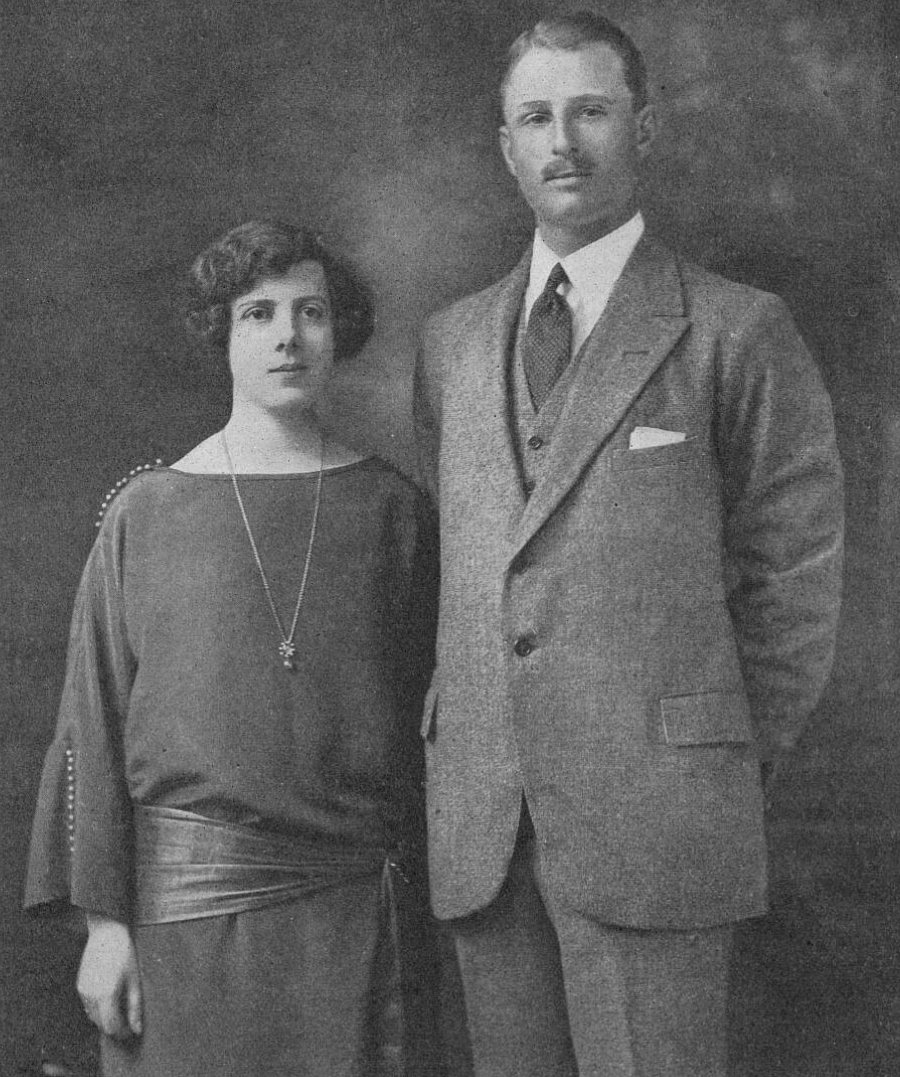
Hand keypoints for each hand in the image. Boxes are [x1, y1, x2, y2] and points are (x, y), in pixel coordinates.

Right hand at [76, 915, 142, 1038]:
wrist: (107, 932)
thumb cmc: (125, 954)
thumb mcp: (135, 980)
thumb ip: (135, 1007)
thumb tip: (137, 1029)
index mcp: (106, 995)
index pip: (111, 1026)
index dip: (122, 1032)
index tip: (131, 1030)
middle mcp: (91, 996)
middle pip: (101, 1024)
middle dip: (114, 1027)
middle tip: (127, 1022)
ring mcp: (83, 991)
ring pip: (93, 1016)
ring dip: (105, 1018)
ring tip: (120, 1009)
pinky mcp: (79, 986)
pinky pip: (88, 1006)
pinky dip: (98, 1008)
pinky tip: (109, 999)